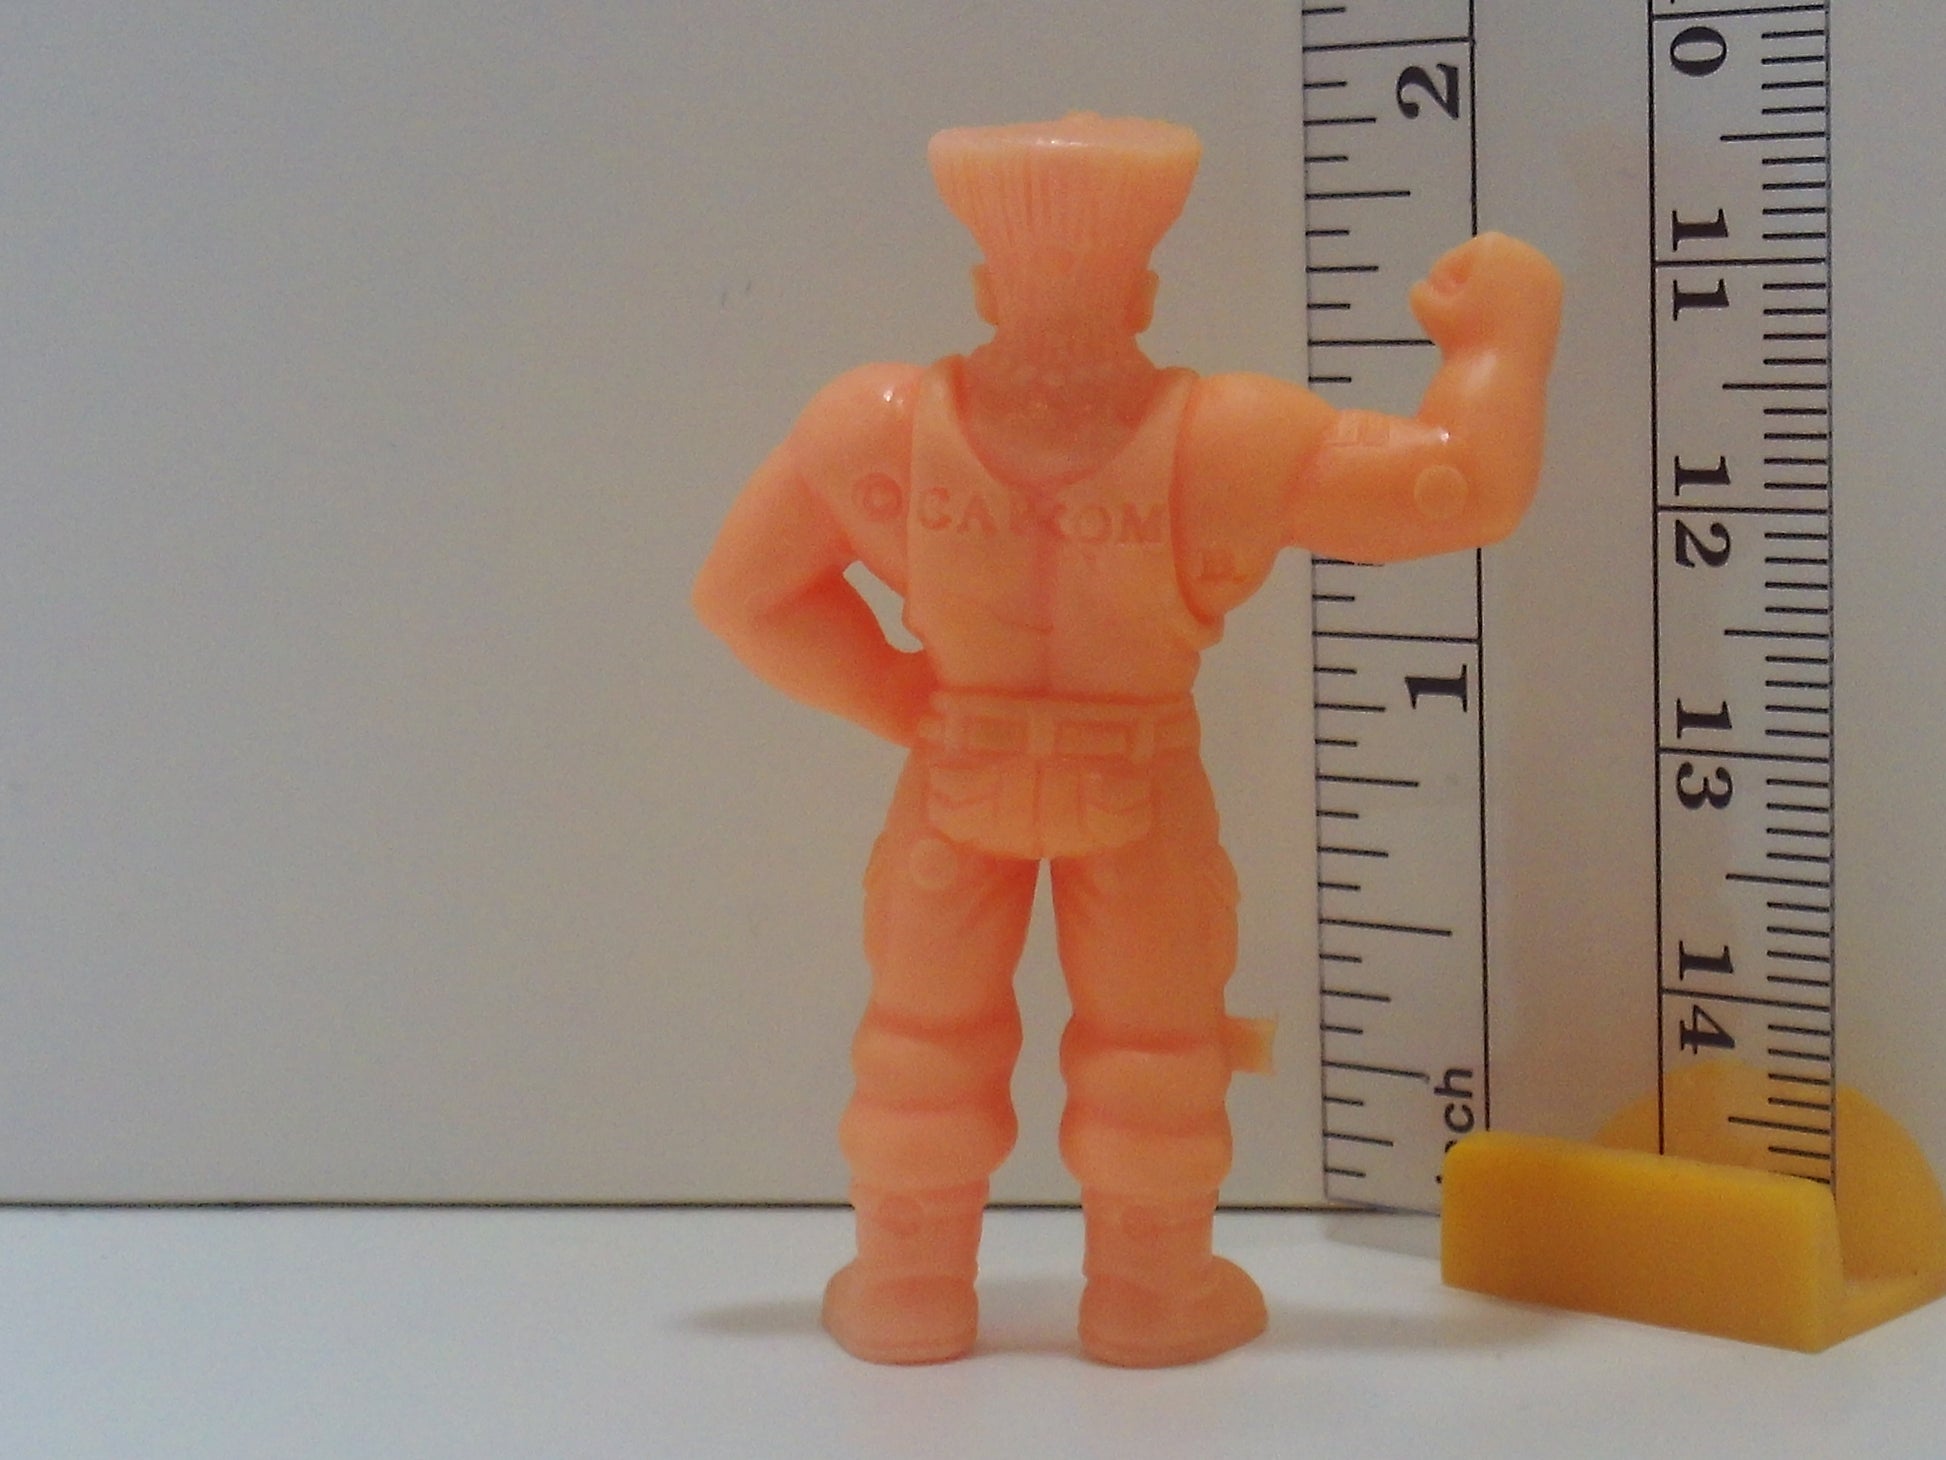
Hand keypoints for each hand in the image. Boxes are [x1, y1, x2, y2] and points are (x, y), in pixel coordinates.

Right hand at [1409, 232, 1561, 364]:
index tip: (1444, 309)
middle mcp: (1527, 254)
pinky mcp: (1555, 301)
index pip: (1459, 258)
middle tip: (1460, 317)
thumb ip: (1422, 292)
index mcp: (1498, 248)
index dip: (1443, 284)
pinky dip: (1507, 307)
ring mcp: (1546, 276)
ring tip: (1478, 325)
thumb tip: (1426, 291)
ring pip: (1504, 280)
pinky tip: (1498, 330)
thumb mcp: (1428, 310)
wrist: (1505, 374)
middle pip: (1485, 264)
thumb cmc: (1464, 337)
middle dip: (1468, 287)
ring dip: (1486, 297)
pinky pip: (1523, 295)